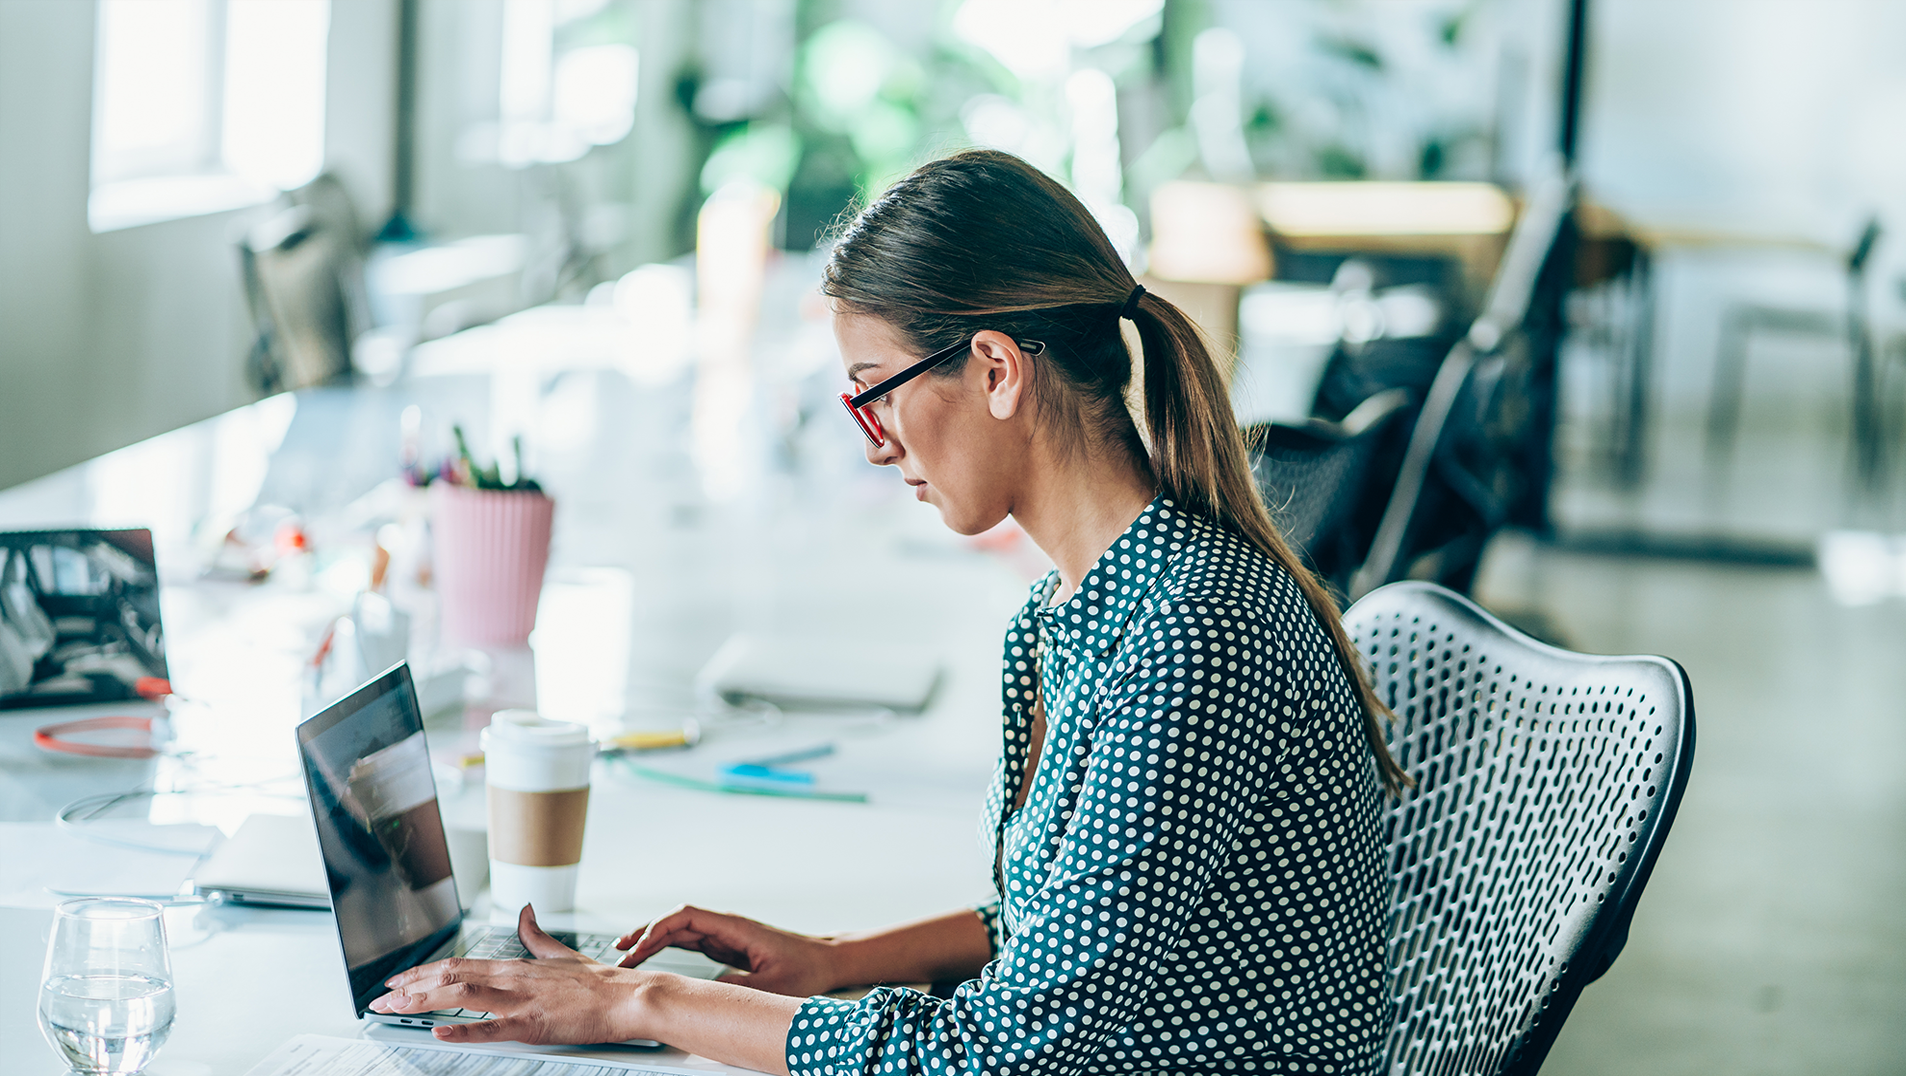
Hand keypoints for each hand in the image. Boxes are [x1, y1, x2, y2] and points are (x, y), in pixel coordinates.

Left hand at [369, 904, 647, 1044]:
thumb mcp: (559, 954)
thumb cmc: (598, 983)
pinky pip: (492, 1027)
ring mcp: (520, 1001)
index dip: (422, 972)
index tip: (397, 981)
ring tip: (395, 1010)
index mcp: (515, 966)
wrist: (627, 997)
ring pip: (461, 995)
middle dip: (409, 989)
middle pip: (449, 976)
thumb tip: (524, 911)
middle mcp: (512, 979)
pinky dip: (462, 1030)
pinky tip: (439, 1032)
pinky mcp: (533, 1024)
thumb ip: (535, 936)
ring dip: (423, 1002)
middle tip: (381, 1000)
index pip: (457, 964)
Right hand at [616, 904, 841, 996]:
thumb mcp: (774, 985)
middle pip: (676, 921)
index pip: (687, 916)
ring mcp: (723, 935)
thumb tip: (708, 994)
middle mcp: (725, 926)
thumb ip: (741, 989)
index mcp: (735, 927)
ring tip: (625, 955)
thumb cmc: (805, 968)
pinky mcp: (724, 946)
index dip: (659, 928)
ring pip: (678, 931)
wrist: (824, 960)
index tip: (640, 946)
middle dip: (645, 934)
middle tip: (619, 954)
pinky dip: (666, 948)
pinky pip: (687, 942)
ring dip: (652, 940)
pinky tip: (650, 957)